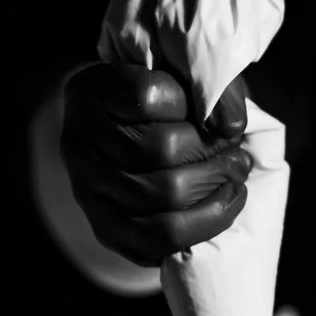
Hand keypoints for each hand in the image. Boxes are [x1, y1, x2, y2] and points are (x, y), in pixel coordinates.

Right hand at [60, 63, 250, 266]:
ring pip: (160, 198)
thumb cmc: (161, 100)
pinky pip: (155, 240)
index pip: (147, 94)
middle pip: (160, 149)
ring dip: (213, 190)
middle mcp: (77, 141)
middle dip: (213, 156)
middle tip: (238, 156)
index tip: (210, 111)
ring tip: (234, 180)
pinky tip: (223, 206)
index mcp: (90, 92)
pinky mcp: (102, 227)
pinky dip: (201, 225)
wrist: (124, 136)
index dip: (190, 103)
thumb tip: (230, 127)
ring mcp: (85, 189)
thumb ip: (209, 86)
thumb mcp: (182, 74)